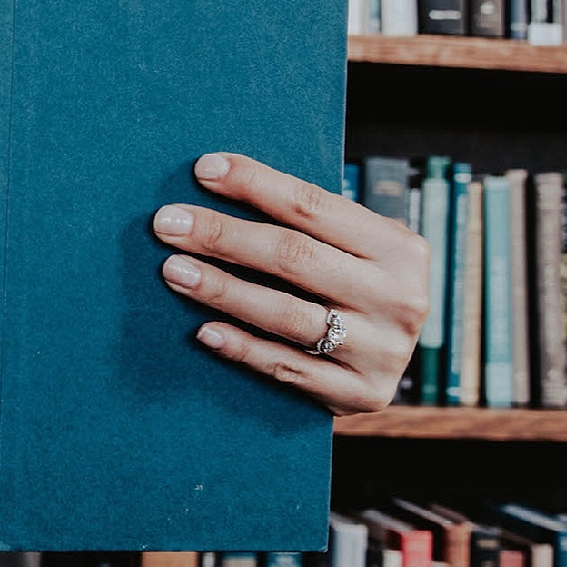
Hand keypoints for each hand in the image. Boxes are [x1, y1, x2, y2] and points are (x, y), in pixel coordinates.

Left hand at [153, 153, 428, 416]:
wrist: (393, 365)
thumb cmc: (358, 289)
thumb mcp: (357, 249)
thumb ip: (311, 226)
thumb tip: (219, 182)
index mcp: (399, 248)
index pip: (313, 206)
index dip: (255, 184)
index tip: (203, 170)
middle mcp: (398, 298)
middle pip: (294, 257)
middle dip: (223, 235)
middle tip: (167, 223)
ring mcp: (381, 351)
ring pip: (285, 314)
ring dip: (221, 289)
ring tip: (173, 270)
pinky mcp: (360, 395)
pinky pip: (286, 368)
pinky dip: (242, 347)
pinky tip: (203, 330)